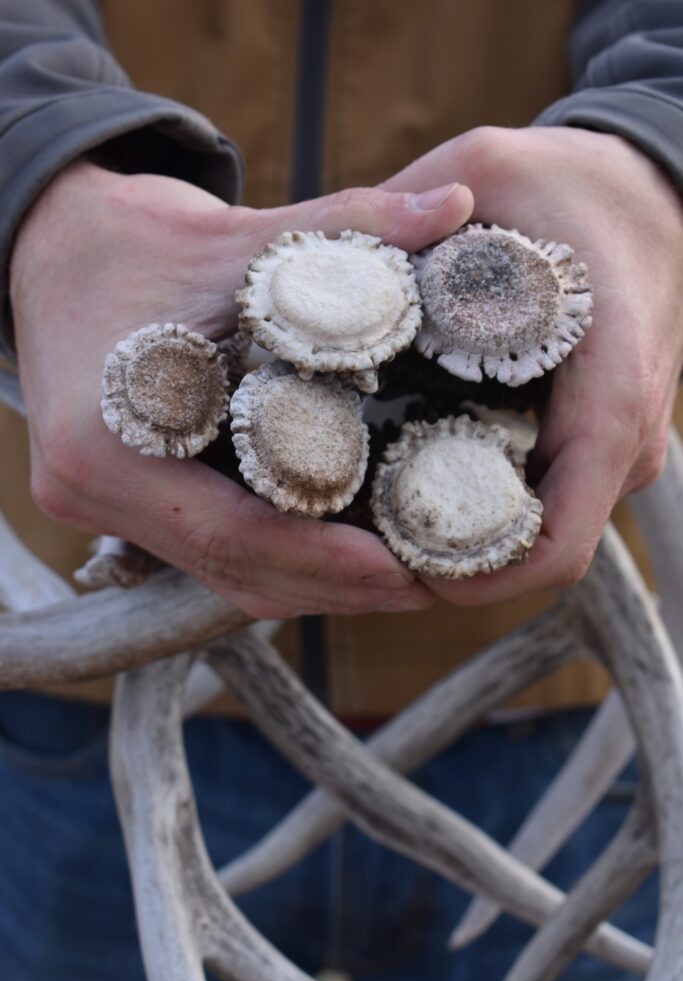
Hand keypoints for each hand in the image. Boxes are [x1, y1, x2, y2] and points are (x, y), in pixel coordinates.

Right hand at [10, 160, 472, 617]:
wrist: (52, 243)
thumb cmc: (133, 238)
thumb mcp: (239, 234)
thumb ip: (350, 225)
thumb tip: (457, 203)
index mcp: (106, 436)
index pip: (233, 531)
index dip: (327, 560)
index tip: (409, 569)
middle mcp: (89, 487)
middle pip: (233, 569)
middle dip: (335, 585)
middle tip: (427, 579)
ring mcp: (96, 502)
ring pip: (221, 572)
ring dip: (311, 582)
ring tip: (399, 574)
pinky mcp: (116, 500)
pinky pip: (206, 551)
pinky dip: (275, 557)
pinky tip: (339, 548)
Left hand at [382, 126, 682, 602]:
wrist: (640, 184)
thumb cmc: (570, 182)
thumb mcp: (484, 169)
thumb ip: (399, 212)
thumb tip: (320, 263)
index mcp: (609, 392)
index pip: (561, 538)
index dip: (480, 578)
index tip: (402, 569)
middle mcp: (627, 437)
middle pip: (542, 551)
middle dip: (455, 562)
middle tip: (365, 540)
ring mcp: (621, 445)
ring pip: (543, 532)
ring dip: (467, 537)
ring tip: (380, 513)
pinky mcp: (602, 439)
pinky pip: (548, 498)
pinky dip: (487, 504)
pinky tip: (421, 478)